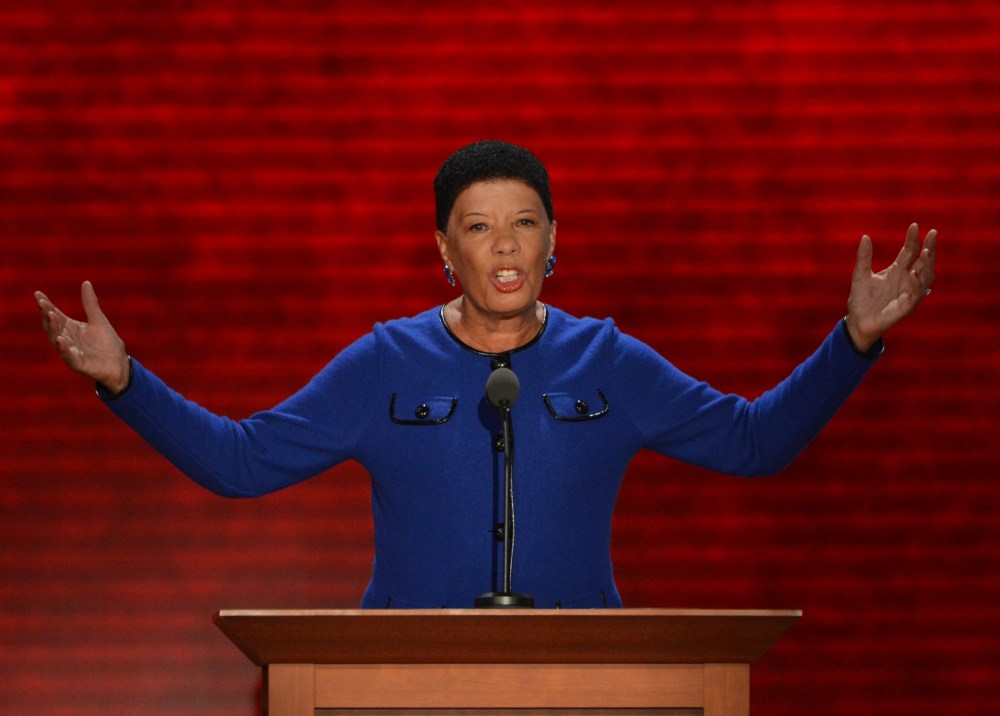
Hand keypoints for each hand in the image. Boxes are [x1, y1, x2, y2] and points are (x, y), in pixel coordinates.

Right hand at [34, 281, 130, 393]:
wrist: (119, 363)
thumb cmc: (107, 343)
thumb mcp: (98, 320)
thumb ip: (90, 303)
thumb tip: (86, 282)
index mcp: (70, 327)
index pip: (54, 314)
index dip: (46, 305)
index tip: (38, 294)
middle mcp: (66, 338)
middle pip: (52, 326)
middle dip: (47, 315)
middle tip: (43, 304)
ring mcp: (70, 351)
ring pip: (57, 340)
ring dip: (53, 328)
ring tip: (50, 316)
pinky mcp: (77, 363)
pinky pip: (68, 356)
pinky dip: (64, 348)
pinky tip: (61, 340)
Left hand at [845, 223, 936, 351]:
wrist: (857, 320)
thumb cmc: (861, 298)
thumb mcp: (860, 274)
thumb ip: (864, 257)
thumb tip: (865, 236)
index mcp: (897, 270)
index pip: (909, 251)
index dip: (912, 239)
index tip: (914, 225)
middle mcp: (906, 279)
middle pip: (923, 261)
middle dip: (929, 247)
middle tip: (932, 234)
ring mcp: (909, 292)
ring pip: (926, 276)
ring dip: (928, 264)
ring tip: (926, 252)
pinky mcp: (907, 305)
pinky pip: (918, 294)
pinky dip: (918, 284)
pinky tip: (916, 274)